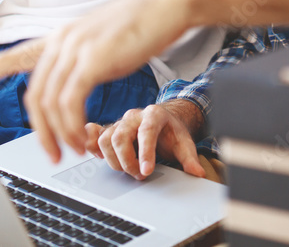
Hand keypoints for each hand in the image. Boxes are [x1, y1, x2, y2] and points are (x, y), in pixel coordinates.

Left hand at [0, 0, 193, 164]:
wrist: (169, 4)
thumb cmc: (143, 22)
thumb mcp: (102, 40)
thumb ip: (82, 59)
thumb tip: (76, 82)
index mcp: (59, 36)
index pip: (7, 57)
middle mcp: (60, 40)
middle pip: (32, 95)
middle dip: (39, 131)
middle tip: (53, 153)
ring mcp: (74, 48)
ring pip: (48, 103)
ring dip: (58, 134)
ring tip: (74, 149)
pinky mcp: (92, 60)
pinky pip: (69, 103)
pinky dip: (72, 126)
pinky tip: (83, 136)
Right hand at [85, 102, 204, 179]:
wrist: (163, 120)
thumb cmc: (172, 132)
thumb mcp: (185, 143)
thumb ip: (190, 158)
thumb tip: (197, 173)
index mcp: (154, 114)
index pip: (147, 131)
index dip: (145, 152)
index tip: (146, 171)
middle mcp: (134, 115)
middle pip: (120, 136)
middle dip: (127, 161)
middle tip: (139, 175)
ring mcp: (120, 122)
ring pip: (105, 139)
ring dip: (113, 160)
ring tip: (128, 170)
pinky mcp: (110, 130)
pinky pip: (95, 135)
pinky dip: (91, 145)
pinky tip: (98, 156)